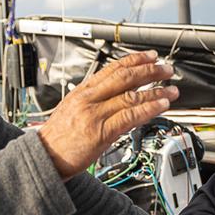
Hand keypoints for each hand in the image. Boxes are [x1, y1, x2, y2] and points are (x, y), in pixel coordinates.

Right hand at [38, 50, 178, 180]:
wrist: (43, 158)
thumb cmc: (57, 138)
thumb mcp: (73, 110)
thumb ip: (94, 100)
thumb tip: (118, 95)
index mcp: (82, 91)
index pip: (112, 68)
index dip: (135, 60)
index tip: (150, 57)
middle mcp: (89, 99)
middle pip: (125, 77)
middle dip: (150, 71)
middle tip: (166, 69)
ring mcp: (95, 115)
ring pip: (131, 96)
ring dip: (155, 92)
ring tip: (171, 90)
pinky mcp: (101, 133)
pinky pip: (130, 117)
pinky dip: (148, 109)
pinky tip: (161, 106)